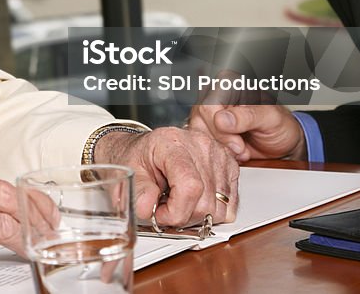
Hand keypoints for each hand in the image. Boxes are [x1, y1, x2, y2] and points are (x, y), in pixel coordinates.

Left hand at [94, 127, 238, 226]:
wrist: (148, 148)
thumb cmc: (140, 158)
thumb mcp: (129, 172)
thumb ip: (137, 192)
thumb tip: (147, 208)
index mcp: (172, 143)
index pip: (190, 186)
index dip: (176, 211)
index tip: (160, 214)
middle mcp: (200, 145)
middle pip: (206, 202)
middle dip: (183, 215)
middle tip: (166, 207)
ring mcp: (218, 154)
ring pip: (219, 207)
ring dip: (198, 213)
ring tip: (179, 200)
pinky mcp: (230, 164)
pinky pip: (230, 203)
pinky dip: (212, 209)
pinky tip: (195, 198)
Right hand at [187, 104, 306, 162]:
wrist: (283, 143)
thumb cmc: (280, 125)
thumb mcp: (271, 119)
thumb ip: (248, 117)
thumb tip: (221, 120)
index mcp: (229, 82)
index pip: (209, 105)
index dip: (220, 128)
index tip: (238, 143)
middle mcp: (215, 94)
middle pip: (200, 120)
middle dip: (222, 141)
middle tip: (241, 148)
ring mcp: (210, 113)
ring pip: (199, 133)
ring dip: (220, 148)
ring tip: (241, 150)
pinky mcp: (208, 129)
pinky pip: (202, 143)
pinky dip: (219, 153)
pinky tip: (234, 153)